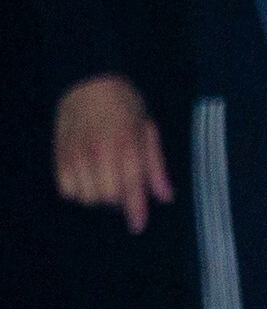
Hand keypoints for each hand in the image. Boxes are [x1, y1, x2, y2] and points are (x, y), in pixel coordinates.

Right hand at [54, 75, 173, 235]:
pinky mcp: (59, 155)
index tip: (137, 226)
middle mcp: (100, 152)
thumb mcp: (148, 130)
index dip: (135, 210)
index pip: (132, 186)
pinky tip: (85, 176)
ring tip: (103, 177)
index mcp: (127, 144)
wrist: (89, 82)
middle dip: (118, 198)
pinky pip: (67, 190)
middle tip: (122, 182)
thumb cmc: (124, 105)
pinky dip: (77, 190)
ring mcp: (76, 154)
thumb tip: (165, 197)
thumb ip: (156, 166)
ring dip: (98, 194)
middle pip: (108, 198)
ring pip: (86, 197)